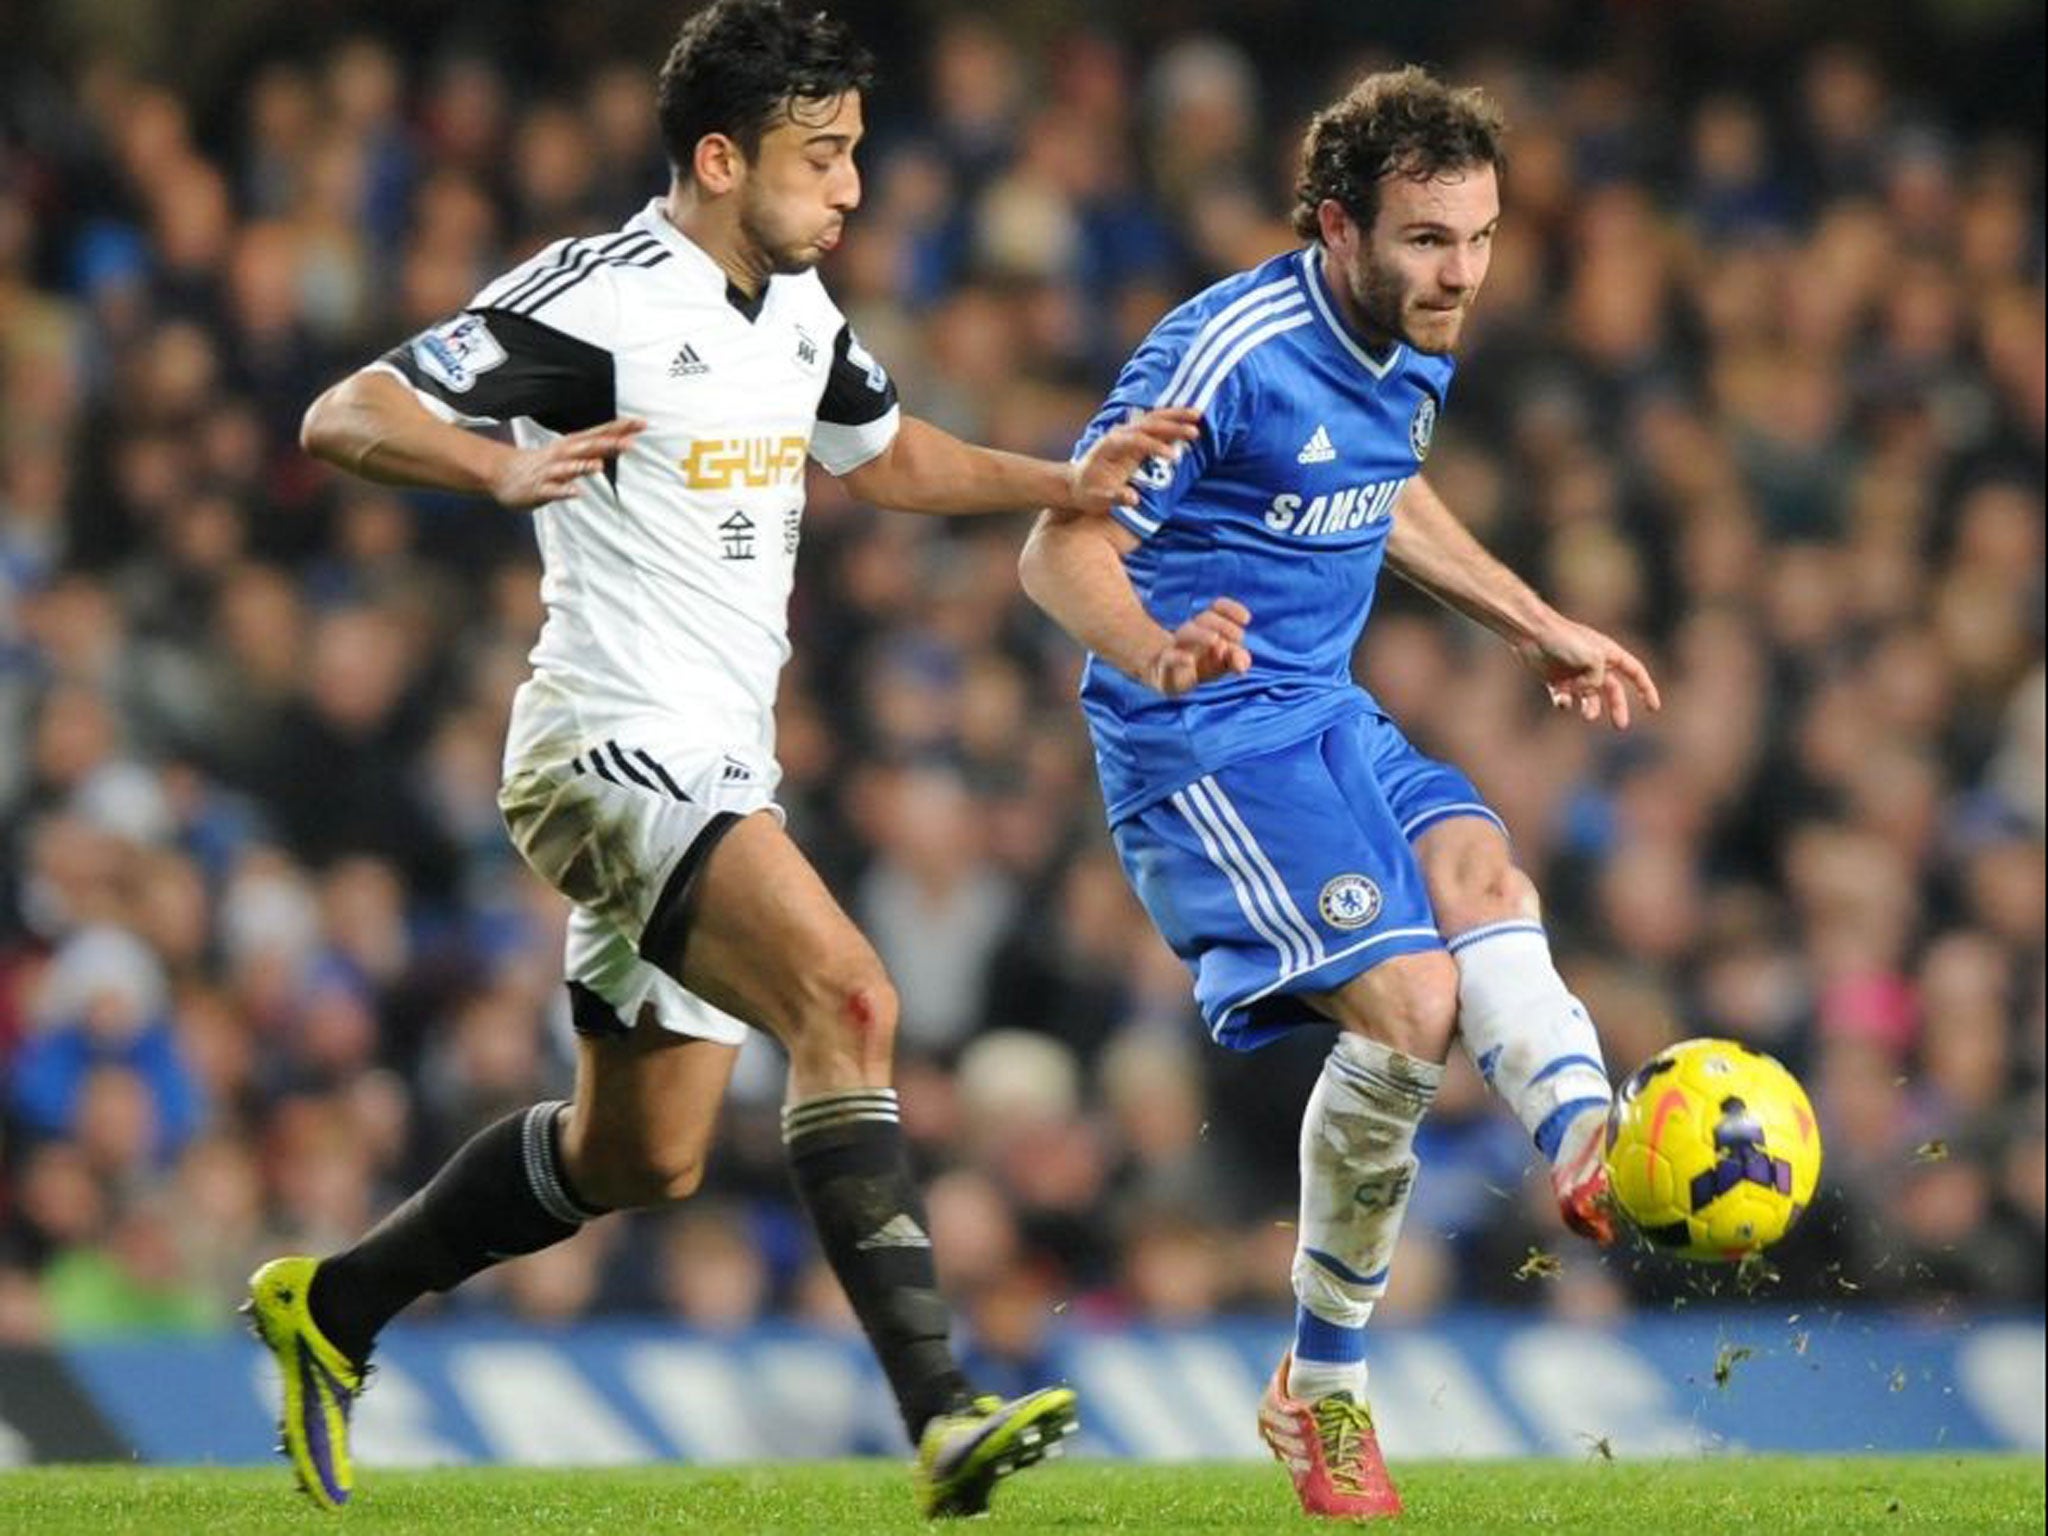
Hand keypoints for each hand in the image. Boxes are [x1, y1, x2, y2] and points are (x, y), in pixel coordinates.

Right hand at [488, 417, 645, 507]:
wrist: (503, 474)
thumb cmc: (544, 464)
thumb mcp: (571, 453)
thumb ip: (596, 449)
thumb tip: (623, 442)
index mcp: (572, 444)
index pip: (600, 433)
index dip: (621, 428)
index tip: (643, 424)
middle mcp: (563, 454)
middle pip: (588, 447)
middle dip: (608, 444)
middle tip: (630, 443)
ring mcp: (550, 471)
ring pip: (568, 467)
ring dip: (583, 466)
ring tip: (599, 466)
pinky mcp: (540, 489)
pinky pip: (554, 490)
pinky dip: (565, 491)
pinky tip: (577, 492)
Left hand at [1063, 407, 1203, 514]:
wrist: (1075, 483)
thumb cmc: (1087, 492)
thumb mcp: (1096, 499)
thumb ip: (1114, 498)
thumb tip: (1134, 498)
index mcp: (1110, 446)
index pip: (1136, 441)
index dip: (1155, 446)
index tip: (1173, 456)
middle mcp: (1119, 434)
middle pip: (1148, 424)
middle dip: (1172, 426)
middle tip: (1195, 431)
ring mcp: (1127, 432)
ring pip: (1154, 418)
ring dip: (1176, 416)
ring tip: (1199, 415)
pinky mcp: (1134, 435)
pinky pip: (1155, 423)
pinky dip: (1172, 419)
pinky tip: (1189, 417)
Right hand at [1143, 598, 1251, 696]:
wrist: (1169, 679)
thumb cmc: (1203, 667)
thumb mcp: (1224, 663)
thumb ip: (1238, 660)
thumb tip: (1242, 667)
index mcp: (1207, 626)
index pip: (1217, 608)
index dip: (1230, 609)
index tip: (1247, 619)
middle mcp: (1192, 632)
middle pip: (1206, 618)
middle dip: (1224, 626)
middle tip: (1238, 637)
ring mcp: (1176, 647)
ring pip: (1186, 632)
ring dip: (1202, 635)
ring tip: (1216, 641)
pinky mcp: (1165, 666)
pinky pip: (1169, 658)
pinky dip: (1178, 658)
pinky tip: (1189, 661)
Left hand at [1514, 617, 1660, 728]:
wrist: (1532, 634)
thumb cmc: (1564, 640)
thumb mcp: (1593, 658)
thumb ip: (1598, 679)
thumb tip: (1590, 692)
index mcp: (1608, 654)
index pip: (1635, 672)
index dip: (1646, 689)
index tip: (1653, 708)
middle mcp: (1594, 664)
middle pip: (1613, 690)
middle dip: (1618, 708)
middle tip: (1620, 726)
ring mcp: (1575, 673)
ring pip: (1589, 698)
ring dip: (1591, 709)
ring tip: (1588, 716)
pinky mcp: (1556, 681)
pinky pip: (1565, 699)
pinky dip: (1565, 703)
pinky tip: (1562, 701)